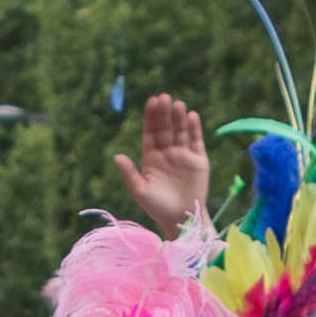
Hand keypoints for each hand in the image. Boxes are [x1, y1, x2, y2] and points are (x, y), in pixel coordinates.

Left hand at [112, 91, 212, 241]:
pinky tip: (192, 116)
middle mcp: (167, 152)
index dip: (151, 117)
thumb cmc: (157, 207)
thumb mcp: (140, 191)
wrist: (181, 219)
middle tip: (163, 97)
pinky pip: (196, 140)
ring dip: (179, 117)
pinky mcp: (198, 160)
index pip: (151, 132)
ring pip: (181, 131)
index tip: (151, 101)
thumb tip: (116, 156)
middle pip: (165, 128)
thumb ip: (129, 174)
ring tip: (177, 104)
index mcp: (151, 157)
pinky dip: (195, 128)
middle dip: (164, 113)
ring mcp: (183, 154)